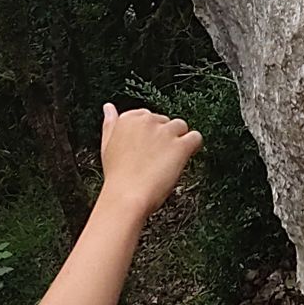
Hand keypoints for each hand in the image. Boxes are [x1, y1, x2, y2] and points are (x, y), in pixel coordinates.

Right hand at [97, 102, 202, 219]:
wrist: (126, 197)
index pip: (148, 117)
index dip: (150, 135)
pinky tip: (185, 158)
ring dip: (179, 141)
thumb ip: (110, 124)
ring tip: (169, 162)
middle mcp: (146, 120)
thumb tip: (109, 107)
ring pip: (181, 127)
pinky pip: (196, 137)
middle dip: (164, 138)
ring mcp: (164, 132)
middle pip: (166, 122)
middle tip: (156, 161)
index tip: (147, 151)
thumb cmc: (116, 177)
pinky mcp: (180, 145)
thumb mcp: (107, 146)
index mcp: (128, 118)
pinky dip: (194, 147)